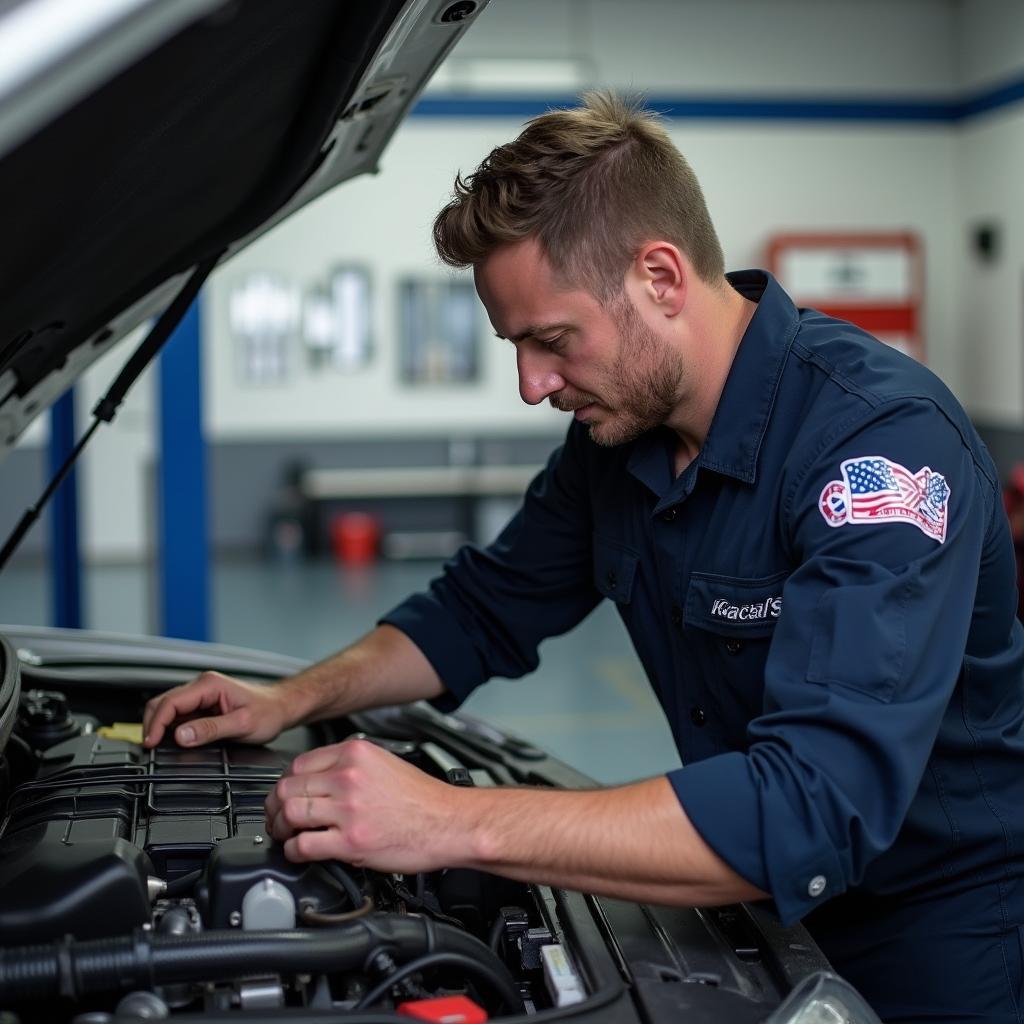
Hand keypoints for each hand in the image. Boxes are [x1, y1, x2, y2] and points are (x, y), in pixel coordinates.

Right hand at [143, 671, 291, 747]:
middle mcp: (202, 685)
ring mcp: (202, 695)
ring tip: (158, 746)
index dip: (156, 723)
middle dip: (152, 724)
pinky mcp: (203, 704)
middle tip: (150, 748)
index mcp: (209, 685)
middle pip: (163, 702)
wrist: (282, 707)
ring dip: (160, 726)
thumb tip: (181, 736)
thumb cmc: (269, 712)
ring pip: (168, 708)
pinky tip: (172, 740)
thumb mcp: (242, 724)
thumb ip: (210, 729)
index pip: (170, 702)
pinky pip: (179, 714)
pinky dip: (170, 727)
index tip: (151, 743)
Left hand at [265, 738, 465, 872]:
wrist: (449, 823)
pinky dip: (294, 851)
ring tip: (286, 836)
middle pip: (288, 788)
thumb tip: (319, 780)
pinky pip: (304, 845)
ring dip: (280, 829)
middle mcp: (349, 777)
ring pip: (290, 814)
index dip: (285, 783)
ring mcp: (349, 809)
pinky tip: (299, 852)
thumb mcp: (385, 764)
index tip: (284, 795)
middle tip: (277, 819)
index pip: (299, 764)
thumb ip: (350, 767)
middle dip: (275, 807)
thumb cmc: (423, 799)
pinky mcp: (351, 842)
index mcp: (356, 754)